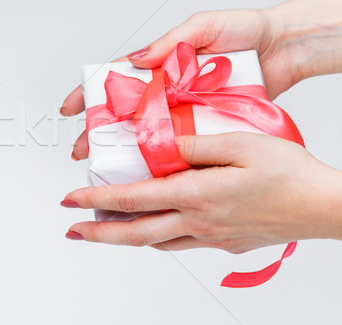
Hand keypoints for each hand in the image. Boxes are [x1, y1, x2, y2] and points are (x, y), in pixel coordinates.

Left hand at [61, 132, 341, 252]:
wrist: (324, 207)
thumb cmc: (289, 174)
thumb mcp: (239, 143)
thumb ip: (194, 143)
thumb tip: (162, 143)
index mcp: (197, 194)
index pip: (133, 199)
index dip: (96, 200)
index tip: (72, 199)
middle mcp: (198, 222)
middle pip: (134, 233)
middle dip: (97, 233)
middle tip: (71, 230)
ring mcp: (210, 237)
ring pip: (154, 243)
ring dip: (123, 238)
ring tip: (102, 231)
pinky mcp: (223, 243)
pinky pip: (178, 244)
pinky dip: (155, 238)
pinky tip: (152, 230)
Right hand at [62, 0, 341, 159]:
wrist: (285, 49)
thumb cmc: (244, 31)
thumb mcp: (202, 27)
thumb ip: (170, 43)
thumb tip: (139, 59)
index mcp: (161, 66)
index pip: (116, 81)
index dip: (89, 94)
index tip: (69, 107)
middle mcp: (169, 92)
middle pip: (125, 115)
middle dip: (99, 133)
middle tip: (82, 151)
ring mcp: (186, 111)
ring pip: (150, 135)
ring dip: (128, 152)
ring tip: (110, 170)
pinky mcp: (207, 126)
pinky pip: (183, 144)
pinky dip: (166, 158)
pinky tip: (150, 172)